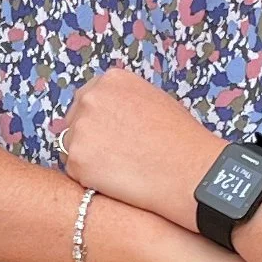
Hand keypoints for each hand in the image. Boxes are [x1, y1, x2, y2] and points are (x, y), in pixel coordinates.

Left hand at [61, 69, 219, 228]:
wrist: (189, 170)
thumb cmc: (180, 140)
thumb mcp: (153, 100)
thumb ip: (124, 100)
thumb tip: (110, 112)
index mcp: (111, 80)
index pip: (87, 98)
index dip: (98, 120)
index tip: (109, 135)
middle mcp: (91, 98)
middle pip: (74, 120)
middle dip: (88, 137)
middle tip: (113, 156)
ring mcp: (80, 128)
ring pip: (72, 147)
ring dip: (88, 159)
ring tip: (121, 169)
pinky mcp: (76, 159)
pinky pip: (76, 172)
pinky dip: (90, 180)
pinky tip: (117, 181)